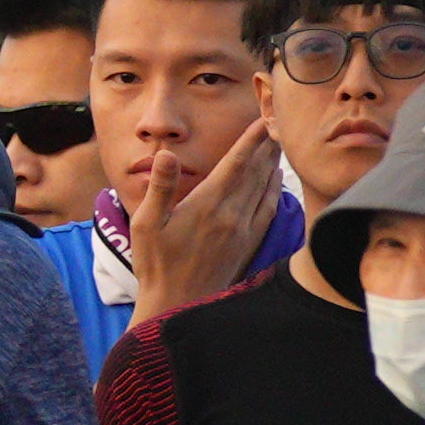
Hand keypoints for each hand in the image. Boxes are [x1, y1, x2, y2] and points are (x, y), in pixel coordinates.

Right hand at [127, 123, 286, 317]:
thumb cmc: (155, 264)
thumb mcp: (146, 224)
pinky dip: (275, 189)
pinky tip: (276, 181)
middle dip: (267, 145)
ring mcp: (243, 230)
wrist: (178, 304)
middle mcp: (231, 215)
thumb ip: (160, 187)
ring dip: (273, 163)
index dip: (250, 140)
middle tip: (278, 121)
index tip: (263, 119)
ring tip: (279, 143)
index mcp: (206, 205)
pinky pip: (268, 209)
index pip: (235, 164)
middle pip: (256, 172)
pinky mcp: (248, 243)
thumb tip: (166, 154)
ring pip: (265, 188)